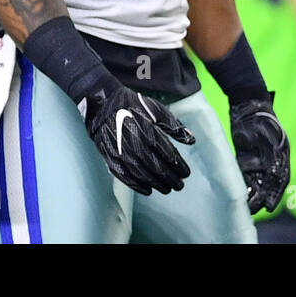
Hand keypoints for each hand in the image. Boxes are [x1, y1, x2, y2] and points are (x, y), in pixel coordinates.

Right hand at [81, 79, 194, 194]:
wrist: (103, 106)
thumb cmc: (134, 106)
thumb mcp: (158, 110)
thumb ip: (175, 126)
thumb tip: (192, 140)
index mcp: (150, 134)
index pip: (169, 156)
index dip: (179, 167)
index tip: (187, 174)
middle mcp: (136, 146)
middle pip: (158, 169)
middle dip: (171, 179)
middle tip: (180, 185)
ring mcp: (123, 155)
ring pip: (143, 176)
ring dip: (157, 185)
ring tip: (167, 189)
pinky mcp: (112, 159)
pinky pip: (126, 178)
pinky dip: (138, 186)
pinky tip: (147, 190)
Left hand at [229, 95, 290, 212]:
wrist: (247, 102)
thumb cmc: (261, 119)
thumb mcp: (269, 138)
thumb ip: (272, 157)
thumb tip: (275, 177)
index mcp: (282, 153)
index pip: (281, 179)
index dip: (275, 195)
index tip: (268, 208)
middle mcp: (273, 157)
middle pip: (268, 182)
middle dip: (262, 196)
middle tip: (252, 209)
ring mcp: (260, 156)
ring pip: (257, 180)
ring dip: (253, 192)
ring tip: (245, 205)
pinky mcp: (247, 155)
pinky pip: (246, 173)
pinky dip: (244, 183)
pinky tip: (239, 192)